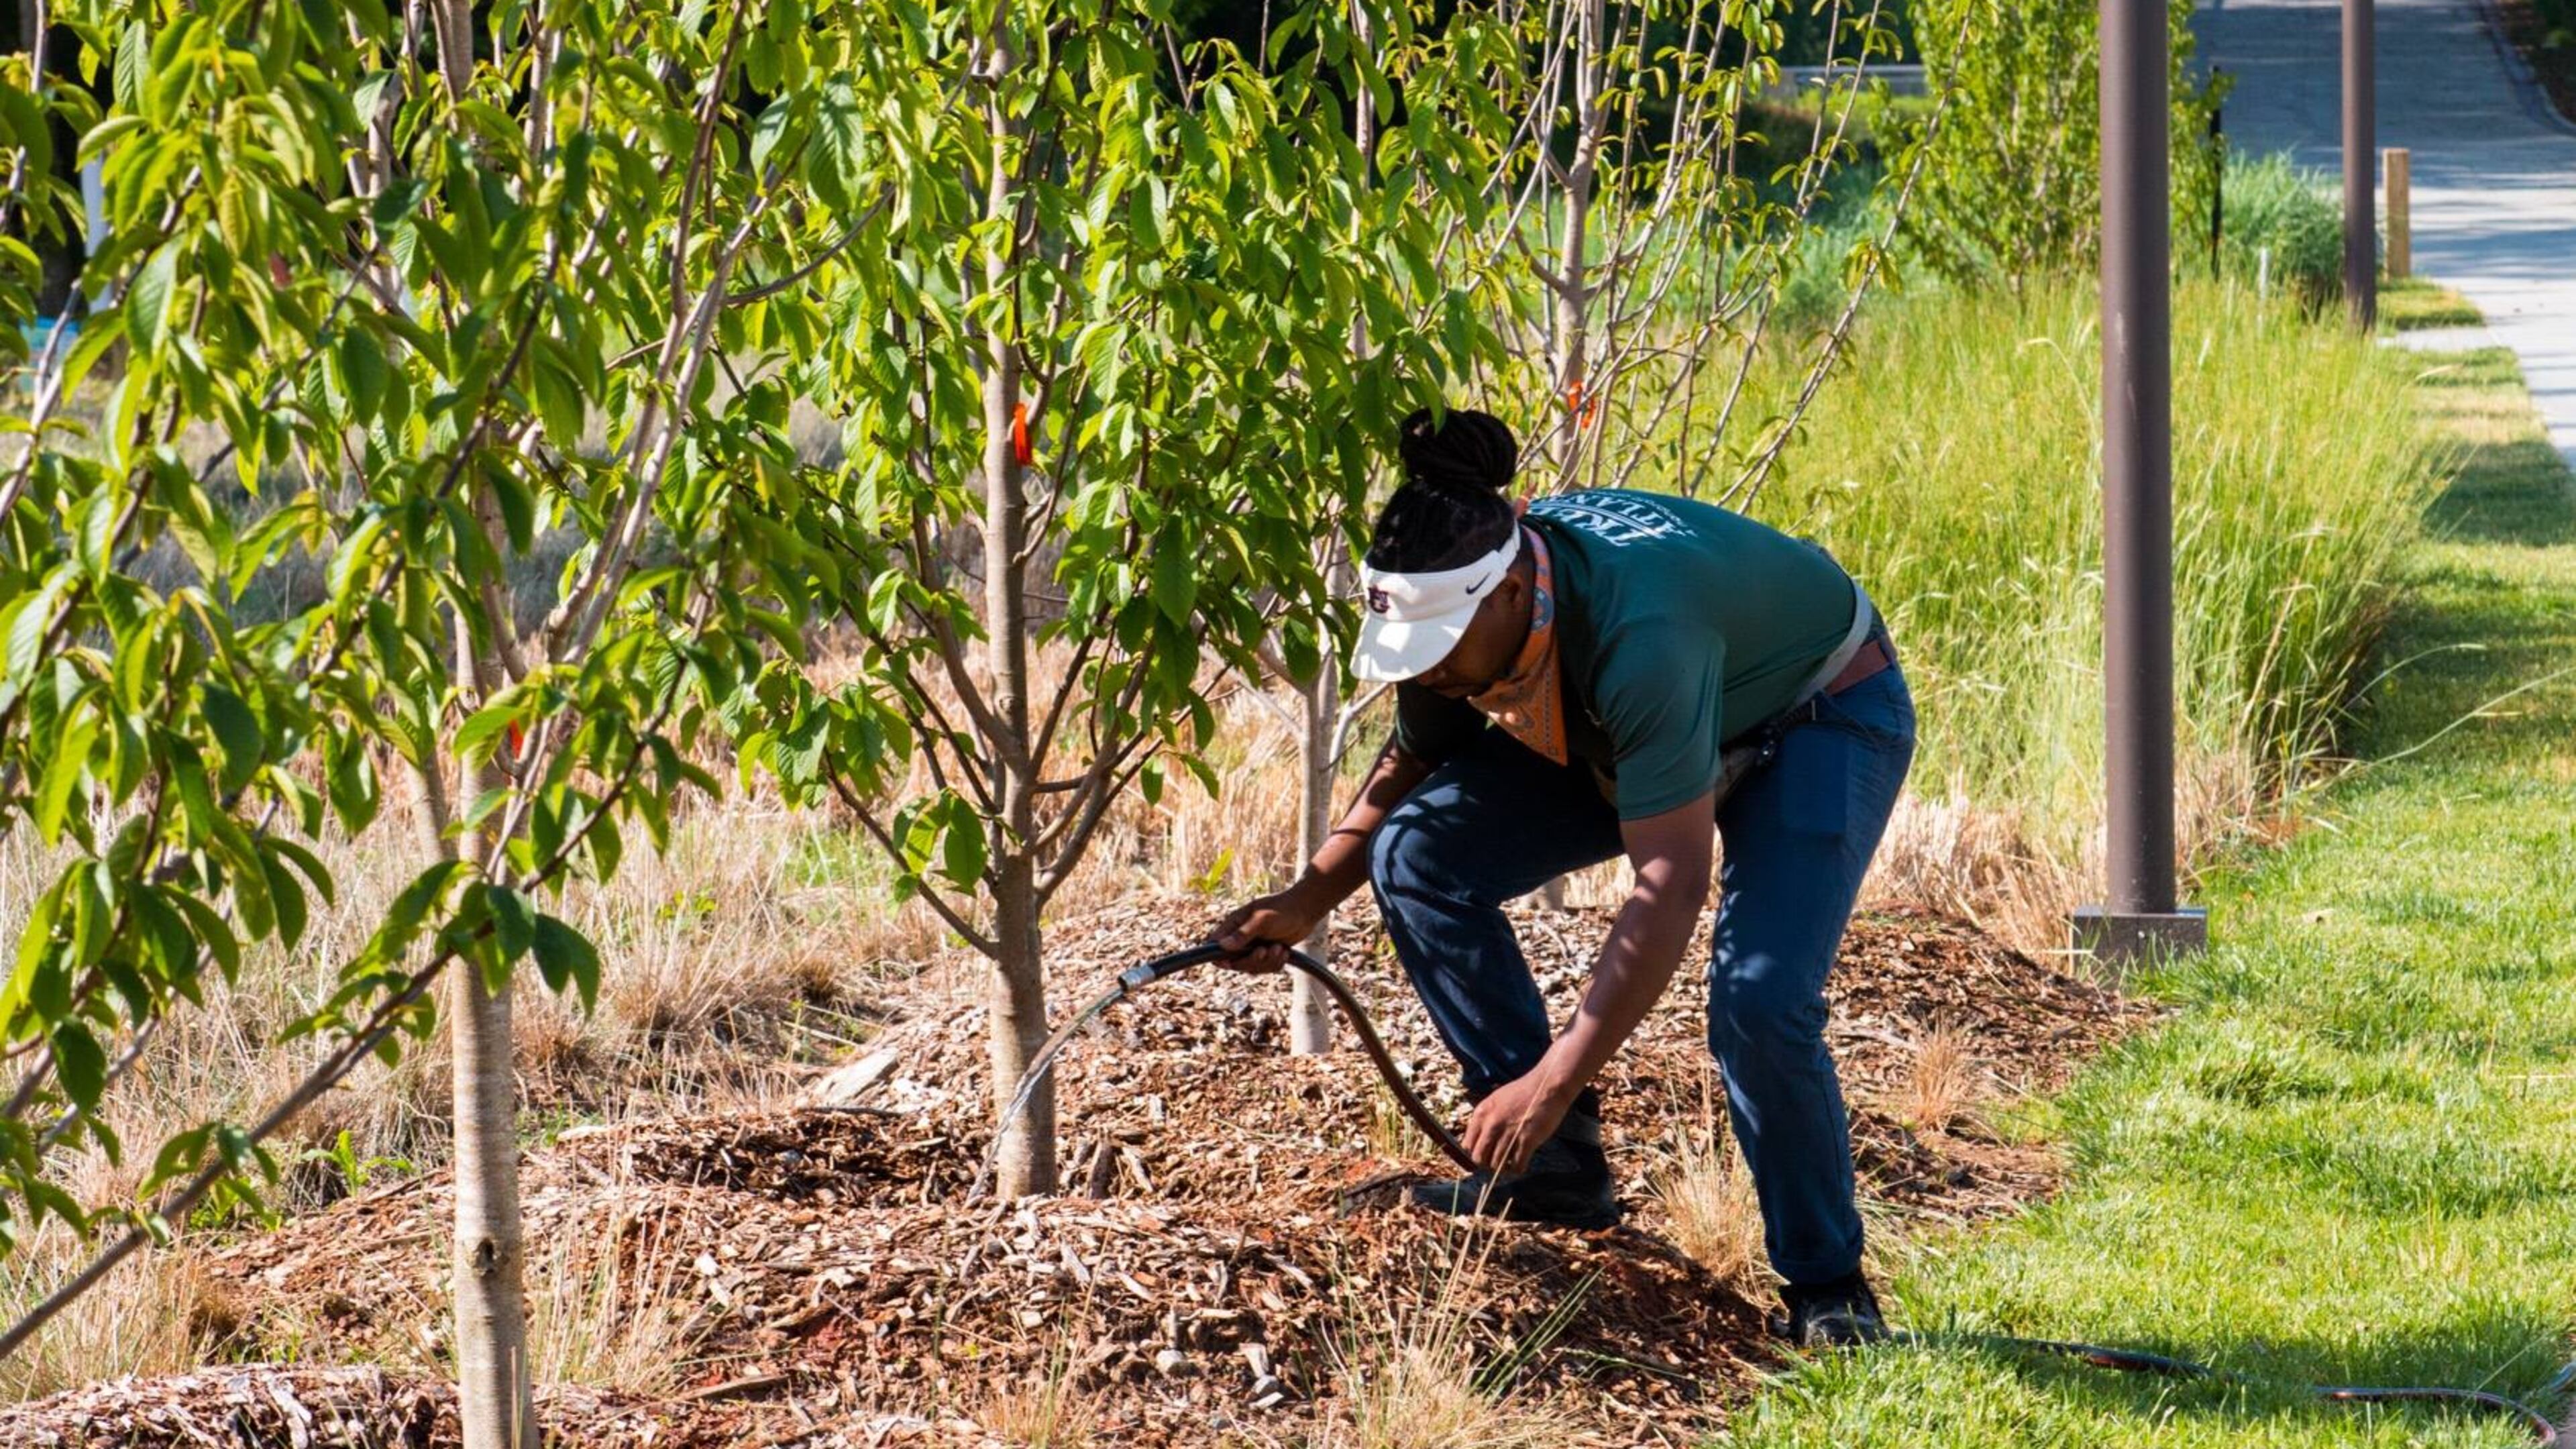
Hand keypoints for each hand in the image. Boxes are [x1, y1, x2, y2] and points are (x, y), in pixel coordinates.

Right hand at [1209, 883, 1322, 972]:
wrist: (1306, 911)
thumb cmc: (1283, 909)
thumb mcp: (1262, 920)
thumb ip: (1243, 933)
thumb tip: (1223, 946)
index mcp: (1234, 924)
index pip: (1214, 944)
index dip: (1218, 957)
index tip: (1229, 962)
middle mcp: (1241, 937)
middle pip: (1234, 962)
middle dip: (1252, 961)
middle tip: (1264, 951)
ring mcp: (1253, 947)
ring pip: (1251, 968)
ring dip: (1267, 962)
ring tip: (1279, 948)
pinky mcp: (1266, 954)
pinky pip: (1265, 969)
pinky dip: (1276, 963)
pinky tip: (1284, 951)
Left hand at [1460, 1069, 1577, 1175]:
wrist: (1547, 1085)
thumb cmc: (1524, 1092)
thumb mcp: (1496, 1099)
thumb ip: (1486, 1118)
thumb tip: (1481, 1138)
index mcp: (1482, 1113)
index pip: (1468, 1145)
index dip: (1476, 1152)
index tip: (1484, 1154)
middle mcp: (1492, 1124)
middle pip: (1479, 1158)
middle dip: (1487, 1164)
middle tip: (1497, 1162)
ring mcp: (1509, 1133)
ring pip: (1496, 1165)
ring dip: (1503, 1168)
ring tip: (1509, 1164)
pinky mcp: (1527, 1140)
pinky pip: (1517, 1165)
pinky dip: (1517, 1169)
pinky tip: (1521, 1165)